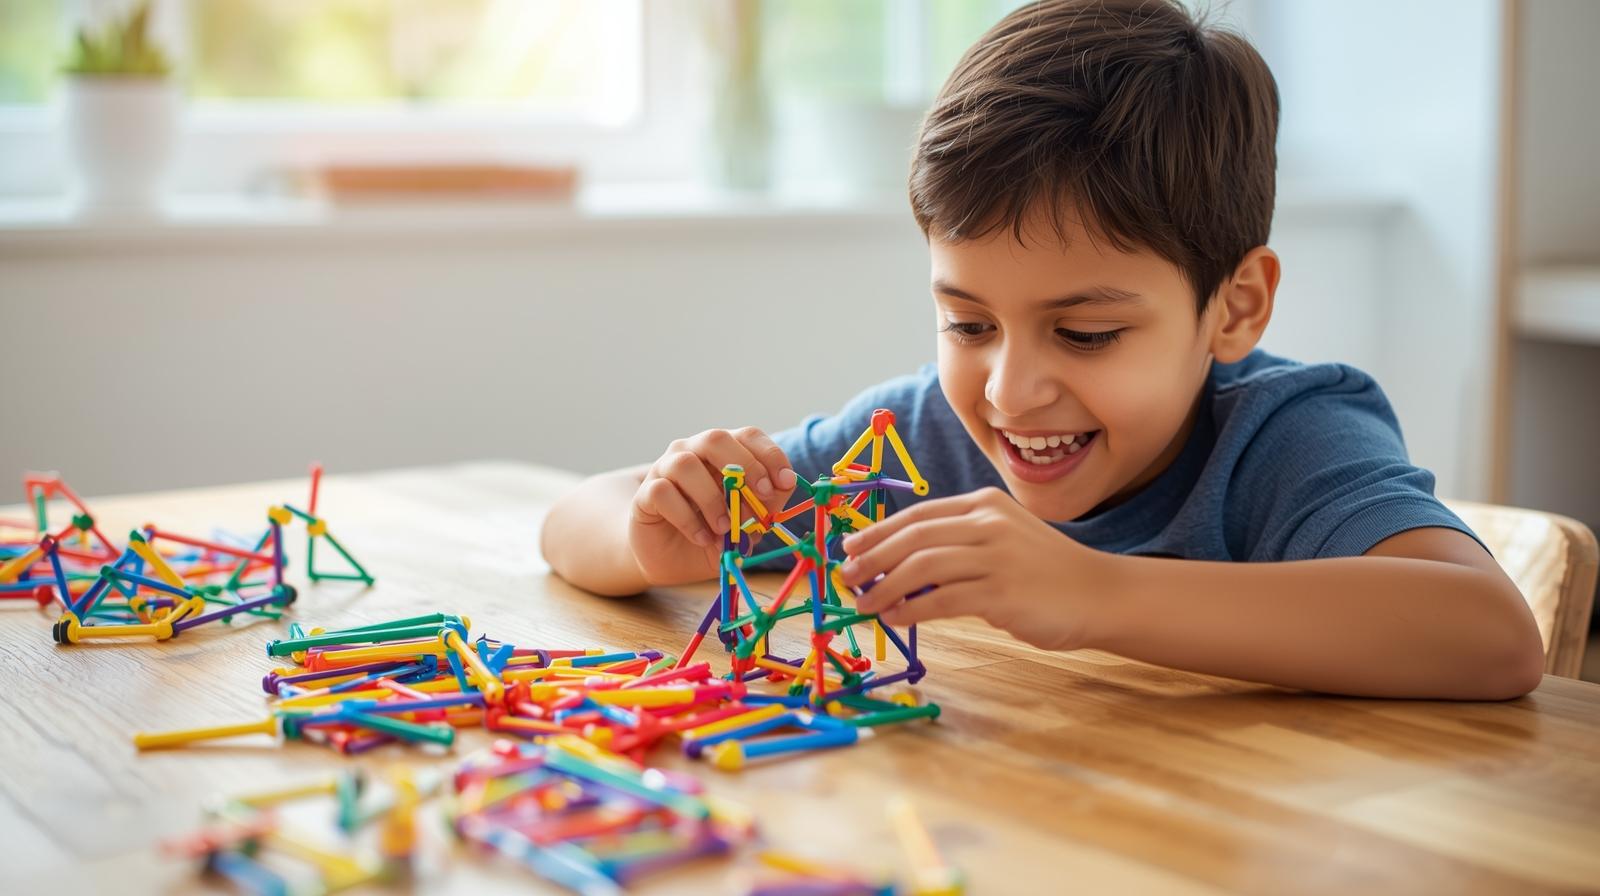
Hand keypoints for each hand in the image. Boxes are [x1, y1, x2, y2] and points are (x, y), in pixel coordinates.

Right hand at [630, 427, 798, 585]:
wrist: (670, 555)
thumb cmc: (713, 531)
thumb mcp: (747, 521)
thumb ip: (766, 504)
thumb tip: (784, 486)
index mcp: (723, 452)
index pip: (748, 436)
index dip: (769, 455)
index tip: (784, 483)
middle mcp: (693, 452)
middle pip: (715, 439)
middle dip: (745, 467)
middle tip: (760, 498)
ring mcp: (666, 469)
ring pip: (686, 464)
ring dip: (712, 499)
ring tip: (725, 528)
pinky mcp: (646, 494)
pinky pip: (663, 493)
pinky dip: (687, 518)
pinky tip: (702, 538)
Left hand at [837, 487, 1106, 650]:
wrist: (1100, 594)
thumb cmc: (1045, 572)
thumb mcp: (1003, 539)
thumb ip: (960, 543)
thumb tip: (899, 565)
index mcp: (985, 504)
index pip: (918, 514)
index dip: (878, 533)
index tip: (851, 550)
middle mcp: (989, 523)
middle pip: (914, 537)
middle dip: (873, 559)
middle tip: (848, 579)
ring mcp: (997, 556)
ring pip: (923, 566)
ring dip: (886, 587)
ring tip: (867, 605)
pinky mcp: (1003, 593)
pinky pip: (942, 599)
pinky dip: (912, 610)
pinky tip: (897, 619)